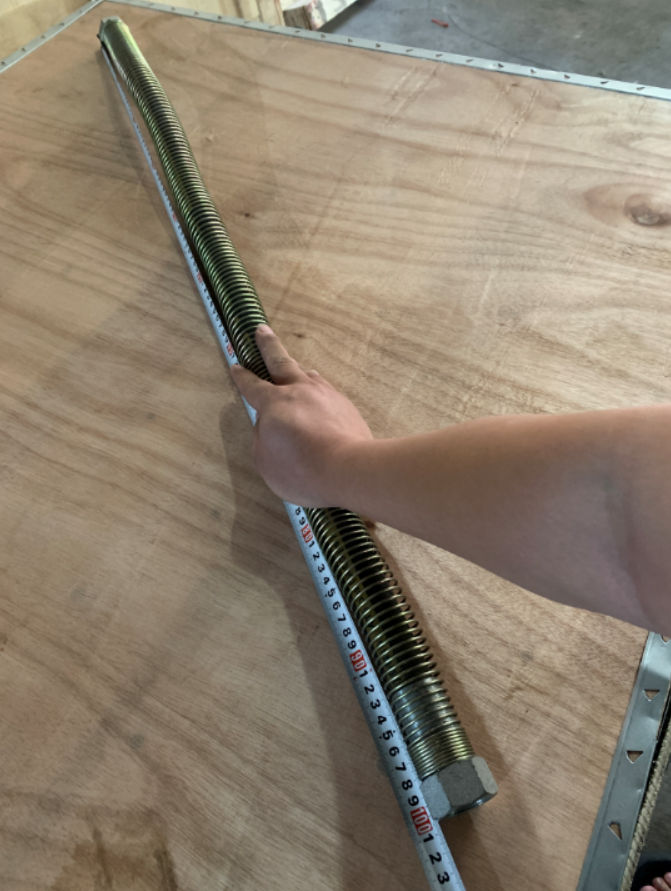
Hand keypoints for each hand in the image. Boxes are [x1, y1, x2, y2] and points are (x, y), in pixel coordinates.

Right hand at [231, 325, 372, 505]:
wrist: (348, 468)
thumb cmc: (301, 469)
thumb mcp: (266, 460)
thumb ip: (263, 438)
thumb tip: (269, 428)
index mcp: (274, 402)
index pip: (252, 385)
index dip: (242, 376)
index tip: (236, 366)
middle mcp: (300, 390)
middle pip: (280, 361)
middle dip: (268, 345)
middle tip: (261, 330)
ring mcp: (326, 394)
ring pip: (309, 375)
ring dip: (299, 371)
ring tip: (297, 370)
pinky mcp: (346, 406)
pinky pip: (327, 393)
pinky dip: (320, 395)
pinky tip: (322, 402)